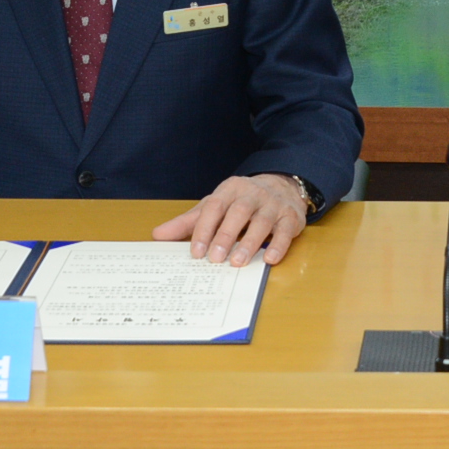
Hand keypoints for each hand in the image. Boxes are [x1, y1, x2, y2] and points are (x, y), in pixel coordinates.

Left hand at [152, 174, 308, 266]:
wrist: (281, 186)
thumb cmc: (241, 201)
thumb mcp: (214, 206)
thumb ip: (189, 222)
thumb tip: (158, 235)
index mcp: (230, 189)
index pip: (215, 206)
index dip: (204, 229)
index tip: (196, 252)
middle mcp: (253, 194)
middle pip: (238, 212)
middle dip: (226, 235)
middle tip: (215, 258)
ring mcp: (273, 204)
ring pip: (262, 222)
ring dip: (250, 242)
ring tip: (238, 262)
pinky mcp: (291, 217)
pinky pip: (285, 231)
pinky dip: (278, 245)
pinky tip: (269, 259)